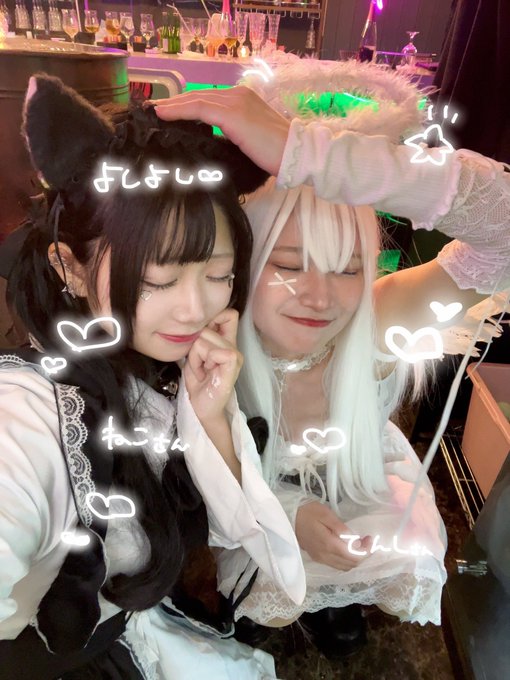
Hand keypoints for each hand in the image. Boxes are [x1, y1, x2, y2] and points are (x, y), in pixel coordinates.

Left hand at [151, 86, 289, 175]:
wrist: (296, 153)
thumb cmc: (277, 154)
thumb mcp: (250, 141)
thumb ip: (232, 137)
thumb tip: (213, 147)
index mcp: (244, 100)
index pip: (209, 99)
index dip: (186, 105)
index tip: (166, 113)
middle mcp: (238, 95)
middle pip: (199, 96)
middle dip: (175, 103)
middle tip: (154, 110)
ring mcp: (235, 102)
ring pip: (195, 99)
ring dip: (172, 105)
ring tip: (154, 112)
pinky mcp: (232, 114)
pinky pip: (199, 108)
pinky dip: (179, 110)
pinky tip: (163, 114)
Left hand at [183, 308, 242, 423]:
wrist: (203, 408)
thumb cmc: (198, 383)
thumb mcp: (195, 355)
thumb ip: (199, 338)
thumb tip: (195, 324)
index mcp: (226, 342)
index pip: (229, 314)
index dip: (214, 317)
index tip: (202, 335)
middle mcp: (233, 346)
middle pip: (207, 328)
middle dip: (194, 346)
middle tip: (199, 364)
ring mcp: (235, 355)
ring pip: (204, 340)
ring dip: (196, 356)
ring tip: (202, 369)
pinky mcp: (233, 364)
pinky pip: (214, 352)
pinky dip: (203, 361)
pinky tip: (206, 372)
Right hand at [295, 501, 370, 570]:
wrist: (287, 518)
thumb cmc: (307, 512)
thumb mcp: (325, 514)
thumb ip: (341, 528)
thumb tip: (355, 539)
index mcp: (329, 545)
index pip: (355, 556)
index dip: (367, 550)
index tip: (370, 538)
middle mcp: (326, 556)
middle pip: (351, 564)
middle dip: (364, 554)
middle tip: (367, 540)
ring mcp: (321, 559)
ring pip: (345, 567)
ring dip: (356, 559)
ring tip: (360, 544)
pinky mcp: (318, 558)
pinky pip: (337, 565)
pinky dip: (347, 560)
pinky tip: (348, 548)